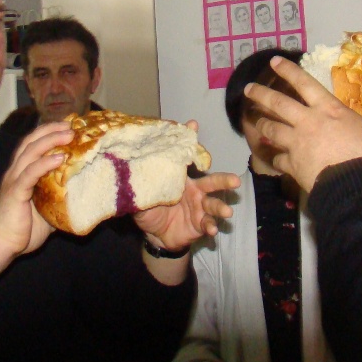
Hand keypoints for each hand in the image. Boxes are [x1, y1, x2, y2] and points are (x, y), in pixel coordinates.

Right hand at [0, 122, 72, 290]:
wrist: (1, 246)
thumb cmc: (23, 230)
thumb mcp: (47, 210)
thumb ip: (58, 199)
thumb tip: (81, 195)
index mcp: (21, 174)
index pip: (33, 145)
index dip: (48, 133)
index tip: (69, 127)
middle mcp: (15, 172)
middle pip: (31, 141)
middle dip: (51, 130)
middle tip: (71, 125)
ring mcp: (13, 180)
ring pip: (30, 151)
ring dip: (51, 140)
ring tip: (69, 134)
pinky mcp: (14, 192)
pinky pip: (30, 173)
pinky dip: (45, 163)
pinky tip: (60, 158)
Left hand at [134, 117, 239, 251]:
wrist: (156, 236)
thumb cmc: (151, 211)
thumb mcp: (143, 198)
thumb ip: (141, 184)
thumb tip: (126, 168)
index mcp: (182, 180)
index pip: (187, 159)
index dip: (190, 143)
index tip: (193, 125)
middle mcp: (196, 191)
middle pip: (212, 182)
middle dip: (224, 180)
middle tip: (236, 181)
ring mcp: (200, 208)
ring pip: (214, 205)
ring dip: (221, 208)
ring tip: (227, 212)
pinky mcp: (201, 225)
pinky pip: (208, 224)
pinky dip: (211, 226)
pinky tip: (212, 230)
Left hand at [243, 56, 361, 191]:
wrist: (356, 185)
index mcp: (328, 109)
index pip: (304, 83)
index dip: (287, 71)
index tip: (273, 62)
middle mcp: (308, 122)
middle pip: (278, 104)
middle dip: (261, 95)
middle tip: (248, 89)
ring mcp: (297, 144)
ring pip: (272, 130)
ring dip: (263, 126)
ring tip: (256, 123)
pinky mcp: (293, 165)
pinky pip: (278, 160)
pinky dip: (275, 158)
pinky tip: (274, 159)